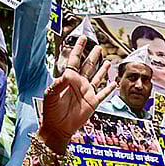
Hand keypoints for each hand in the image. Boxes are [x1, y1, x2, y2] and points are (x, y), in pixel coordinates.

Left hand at [39, 36, 116, 152]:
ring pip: (97, 78)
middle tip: (98, 47)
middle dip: (93, 56)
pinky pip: (103, 94)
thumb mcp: (51, 94)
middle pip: (88, 66)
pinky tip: (114, 82)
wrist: (58, 127)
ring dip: (102, 70)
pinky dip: (109, 88)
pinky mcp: (93, 102)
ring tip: (107, 61)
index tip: (82, 38)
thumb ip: (60, 83)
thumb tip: (68, 74)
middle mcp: (79, 84)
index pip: (75, 60)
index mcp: (68, 79)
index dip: (78, 49)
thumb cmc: (51, 111)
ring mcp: (87, 92)